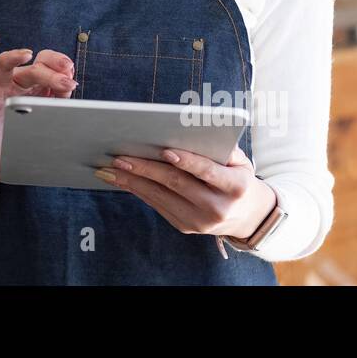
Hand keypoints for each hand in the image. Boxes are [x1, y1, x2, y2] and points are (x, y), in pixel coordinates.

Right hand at [0, 32, 76, 178]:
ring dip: (17, 57)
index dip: (58, 70)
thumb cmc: (21, 142)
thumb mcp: (43, 123)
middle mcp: (15, 84)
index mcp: (33, 88)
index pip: (47, 69)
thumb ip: (56, 105)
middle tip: (65, 80)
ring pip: (6, 65)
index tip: (70, 77)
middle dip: (49, 73)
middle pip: (31, 69)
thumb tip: (68, 88)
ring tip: (28, 55)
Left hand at [94, 145, 276, 238]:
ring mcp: (199, 222)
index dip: (187, 162)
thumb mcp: (241, 161)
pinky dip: (138, 190)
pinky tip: (122, 179)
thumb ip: (221, 147)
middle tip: (119, 157)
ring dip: (132, 182)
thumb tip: (188, 130)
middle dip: (145, 169)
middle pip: (176, 184)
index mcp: (235, 187)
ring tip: (109, 169)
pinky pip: (157, 205)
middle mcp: (217, 208)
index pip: (208, 172)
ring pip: (160, 197)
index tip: (166, 151)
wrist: (247, 216)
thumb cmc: (239, 177)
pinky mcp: (185, 227)